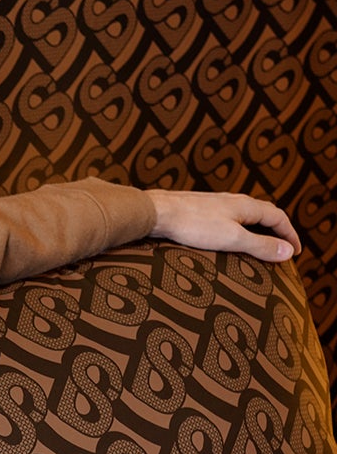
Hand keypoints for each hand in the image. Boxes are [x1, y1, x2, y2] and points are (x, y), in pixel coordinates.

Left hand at [146, 189, 300, 263]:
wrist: (157, 212)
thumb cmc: (193, 225)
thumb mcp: (232, 239)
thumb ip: (260, 246)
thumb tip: (288, 252)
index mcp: (246, 206)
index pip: (279, 217)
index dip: (290, 235)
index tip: (296, 252)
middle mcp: (234, 200)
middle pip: (265, 213)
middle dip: (277, 230)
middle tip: (282, 248)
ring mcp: (217, 204)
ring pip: (246, 215)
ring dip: (258, 229)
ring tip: (260, 245)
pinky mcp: (201, 209)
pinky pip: (229, 218)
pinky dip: (240, 229)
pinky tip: (228, 239)